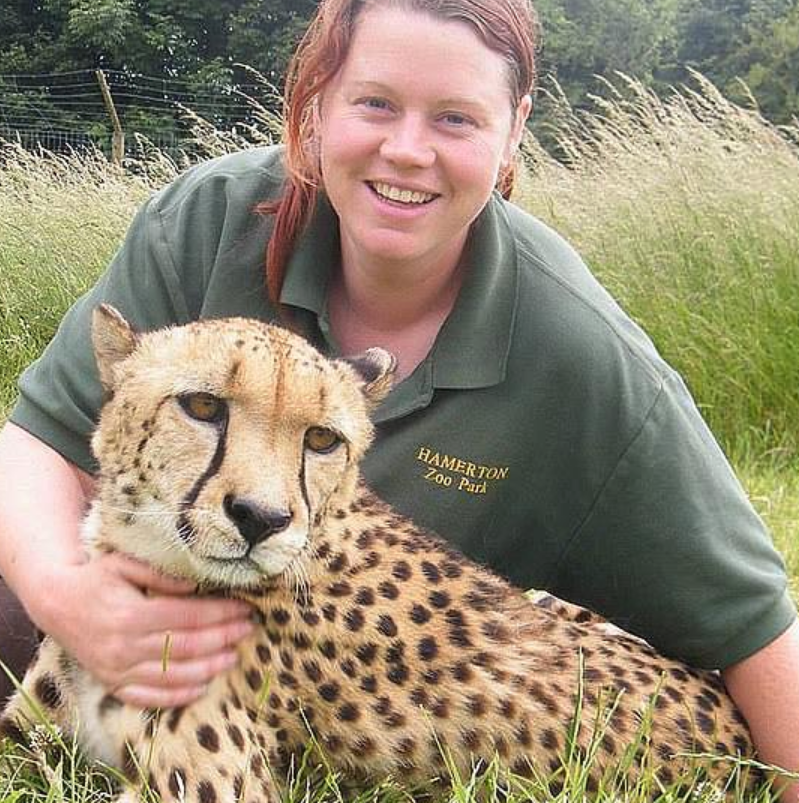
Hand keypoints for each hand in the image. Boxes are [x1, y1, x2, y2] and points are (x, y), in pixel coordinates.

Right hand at [30, 553, 253, 707]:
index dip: (220, 613)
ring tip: (234, 656)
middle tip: (248, 630)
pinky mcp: (112, 684)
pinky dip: (178, 696)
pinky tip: (203, 686)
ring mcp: (117, 670)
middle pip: (185, 647)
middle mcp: (124, 646)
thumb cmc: (97, 577)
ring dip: (208, 668)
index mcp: (130, 614)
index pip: (187, 616)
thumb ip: (159, 573)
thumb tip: (196, 583)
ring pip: (172, 676)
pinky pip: (149, 698)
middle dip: (222, 638)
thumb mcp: (123, 563)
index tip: (245, 607)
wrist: (57, 603)